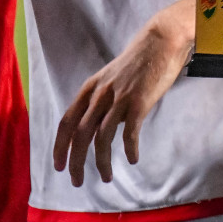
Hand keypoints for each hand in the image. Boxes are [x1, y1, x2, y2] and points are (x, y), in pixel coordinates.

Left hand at [53, 2, 193, 185]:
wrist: (162, 40)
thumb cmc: (142, 59)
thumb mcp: (114, 78)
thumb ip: (106, 99)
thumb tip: (107, 125)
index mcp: (90, 88)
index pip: (66, 122)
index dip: (60, 147)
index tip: (59, 166)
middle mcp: (100, 94)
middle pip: (79, 135)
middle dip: (76, 162)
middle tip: (78, 181)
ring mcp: (118, 98)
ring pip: (102, 138)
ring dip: (101, 162)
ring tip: (106, 177)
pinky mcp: (139, 102)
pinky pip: (129, 133)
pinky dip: (129, 149)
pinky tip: (133, 159)